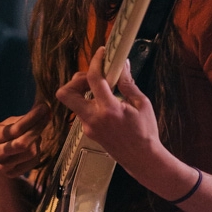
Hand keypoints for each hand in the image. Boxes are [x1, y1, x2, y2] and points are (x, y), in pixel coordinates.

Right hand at [0, 102, 48, 178]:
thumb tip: (44, 108)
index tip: (44, 107)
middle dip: (38, 129)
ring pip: (32, 152)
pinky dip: (38, 151)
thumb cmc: (3, 137)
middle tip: (47, 116)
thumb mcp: (6, 125)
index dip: (31, 118)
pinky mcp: (13, 174)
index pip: (15, 129)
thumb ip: (24, 118)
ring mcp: (4, 166)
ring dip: (38, 140)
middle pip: (23, 144)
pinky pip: (34, 161)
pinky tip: (33, 146)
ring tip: (35, 135)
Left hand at [55, 47, 164, 185]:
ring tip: (101, 88)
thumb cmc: (146, 132)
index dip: (95, 61)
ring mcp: (88, 126)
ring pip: (72, 102)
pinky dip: (90, 102)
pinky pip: (82, 111)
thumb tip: (123, 64)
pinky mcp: (89, 131)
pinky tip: (106, 103)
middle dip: (75, 80)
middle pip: (65, 93)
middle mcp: (93, 118)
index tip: (101, 53)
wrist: (142, 159)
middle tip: (92, 77)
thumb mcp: (141, 103)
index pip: (93, 79)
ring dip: (82, 91)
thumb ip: (128, 83)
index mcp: (108, 109)